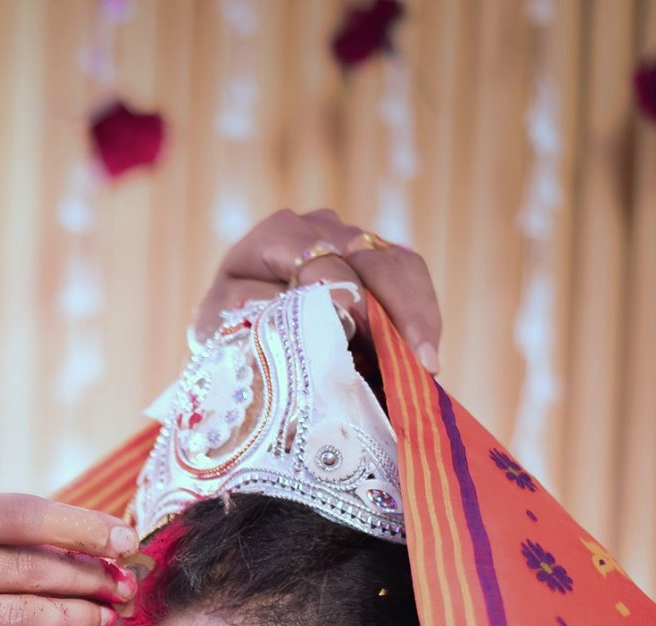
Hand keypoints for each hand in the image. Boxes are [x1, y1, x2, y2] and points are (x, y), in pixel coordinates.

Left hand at [196, 208, 442, 372]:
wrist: (244, 337)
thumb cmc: (232, 337)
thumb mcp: (229, 333)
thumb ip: (263, 324)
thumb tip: (321, 327)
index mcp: (275, 238)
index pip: (316, 256)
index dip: (339, 289)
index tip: (356, 324)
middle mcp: (319, 228)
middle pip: (367, 256)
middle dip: (392, 308)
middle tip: (412, 358)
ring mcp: (356, 241)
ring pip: (399, 266)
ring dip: (415, 317)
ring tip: (425, 367)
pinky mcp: (382, 262)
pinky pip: (413, 281)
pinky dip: (421, 320)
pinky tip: (426, 360)